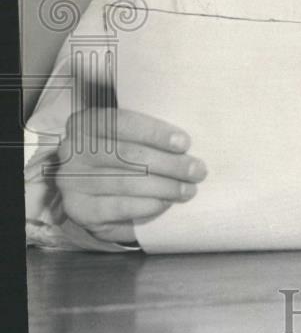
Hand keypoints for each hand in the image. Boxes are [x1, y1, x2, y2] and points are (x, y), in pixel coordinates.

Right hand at [52, 108, 206, 243]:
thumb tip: (186, 142)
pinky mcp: (79, 209)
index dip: (155, 132)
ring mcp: (72, 181)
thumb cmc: (121, 158)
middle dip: (168, 163)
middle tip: (196, 170)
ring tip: (188, 189)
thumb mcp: (127, 137)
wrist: (95, 194)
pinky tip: (165, 203)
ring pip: (125, 182)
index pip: (122, 122)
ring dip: (163, 187)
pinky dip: (146, 205)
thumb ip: (147, 134)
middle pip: (127, 155)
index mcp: (86, 123)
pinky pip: (118, 207)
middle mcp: (73, 150)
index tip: (185, 142)